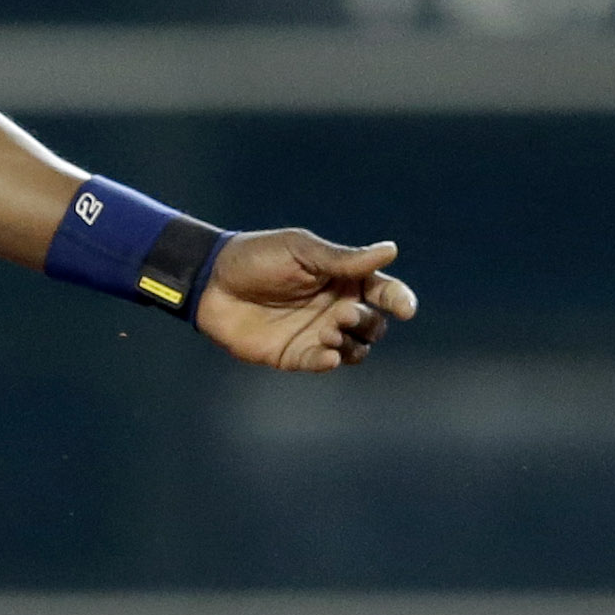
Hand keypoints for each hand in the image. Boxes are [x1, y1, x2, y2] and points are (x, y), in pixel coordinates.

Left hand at [194, 229, 415, 371]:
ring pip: (356, 348)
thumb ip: (342, 259)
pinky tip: (328, 355)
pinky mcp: (294, 353)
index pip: (384, 292)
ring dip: (351, 343)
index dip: (399, 300)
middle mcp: (336, 308)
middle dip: (367, 322)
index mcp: (344, 279)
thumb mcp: (300, 251)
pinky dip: (330, 361)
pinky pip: (323, 363)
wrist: (211, 282)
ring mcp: (316, 333)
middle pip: (374, 325)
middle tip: (342, 314)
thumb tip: (390, 251)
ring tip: (329, 330)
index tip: (404, 307)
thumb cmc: (256, 258)